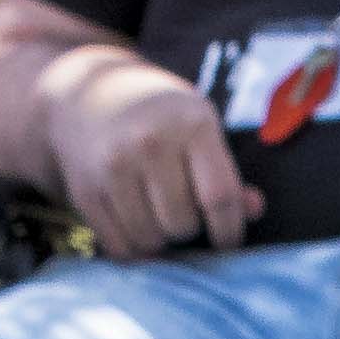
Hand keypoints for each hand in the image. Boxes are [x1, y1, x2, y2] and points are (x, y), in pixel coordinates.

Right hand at [54, 54, 262, 256]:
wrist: (86, 92)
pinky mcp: (85, 189)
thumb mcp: (199, 128)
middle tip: (182, 209)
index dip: (229, 230)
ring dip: (160, 238)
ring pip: (150, 240)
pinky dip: (133, 247)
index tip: (227, 239)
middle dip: (189, 228)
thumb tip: (254, 209)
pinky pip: (120, 246)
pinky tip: (135, 222)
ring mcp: (112, 165)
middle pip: (183, 224)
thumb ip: (228, 173)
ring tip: (156, 212)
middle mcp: (149, 142)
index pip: (219, 198)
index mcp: (190, 125)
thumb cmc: (160, 118)